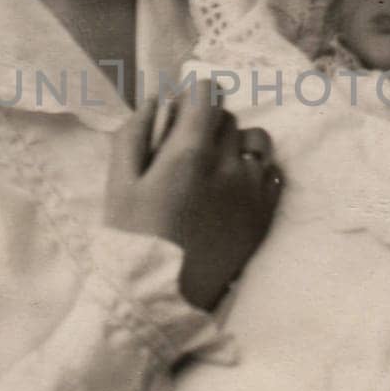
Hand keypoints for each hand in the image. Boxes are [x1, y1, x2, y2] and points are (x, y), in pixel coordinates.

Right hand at [104, 94, 283, 310]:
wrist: (161, 298)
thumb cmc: (132, 239)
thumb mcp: (118, 182)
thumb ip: (135, 132)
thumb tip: (157, 98)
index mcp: (190, 151)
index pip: (208, 92)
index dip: (191, 96)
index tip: (180, 116)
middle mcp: (229, 164)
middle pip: (228, 117)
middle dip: (207, 124)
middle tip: (186, 151)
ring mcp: (253, 191)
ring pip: (256, 141)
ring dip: (237, 145)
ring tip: (215, 169)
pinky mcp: (264, 215)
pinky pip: (271, 173)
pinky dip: (255, 172)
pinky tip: (232, 190)